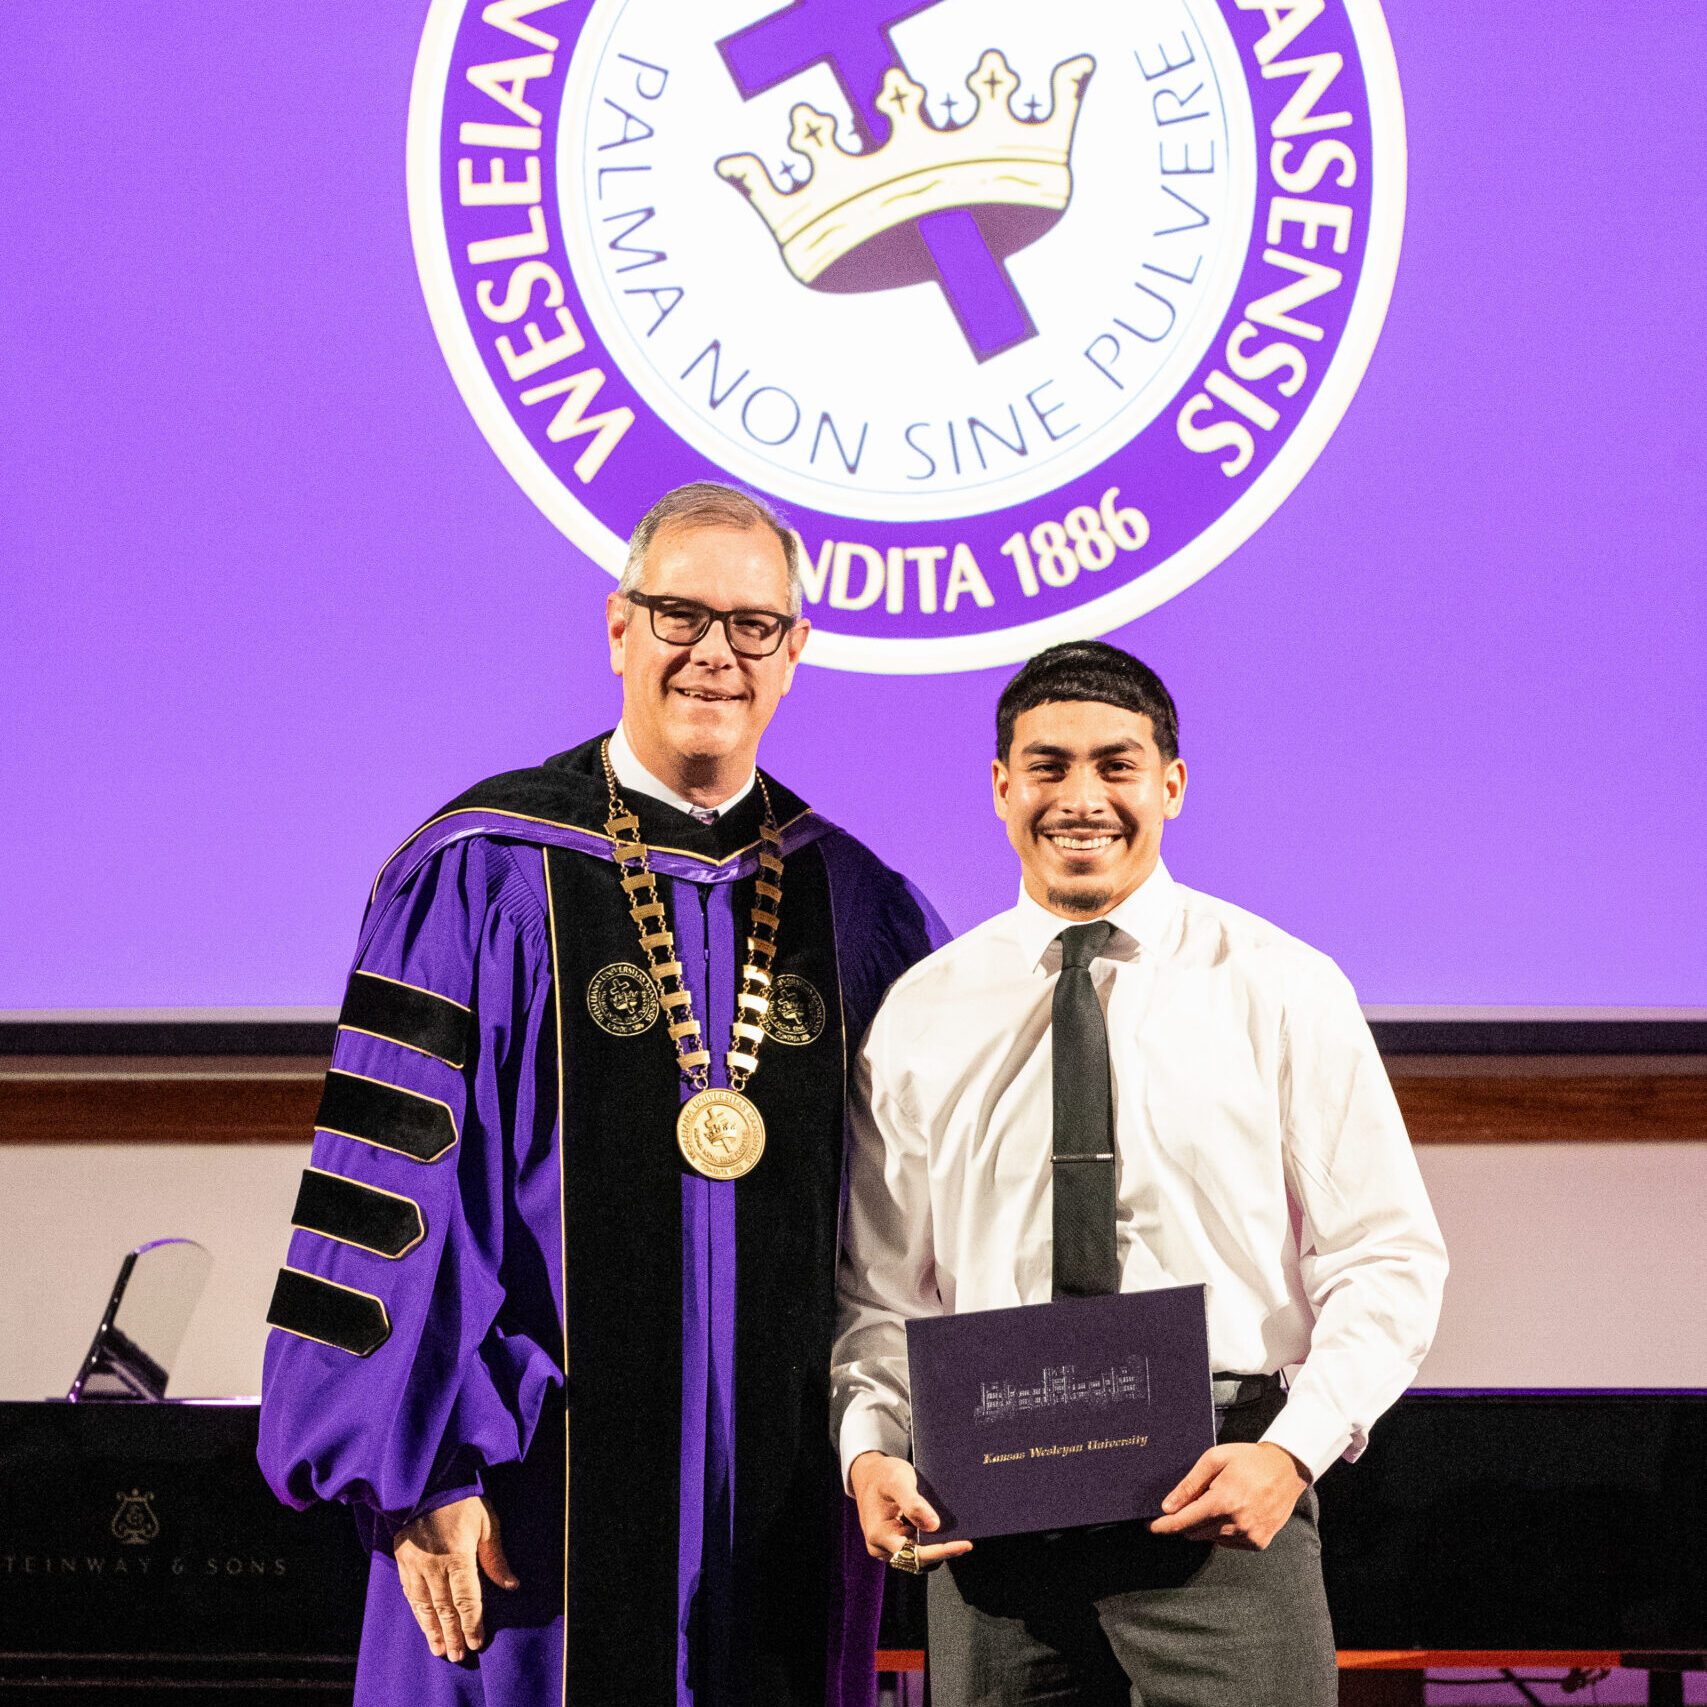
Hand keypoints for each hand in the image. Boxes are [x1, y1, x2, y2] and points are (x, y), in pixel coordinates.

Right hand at [393, 1494, 518, 1661]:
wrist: (427, 1483)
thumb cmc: (463, 1501)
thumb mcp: (487, 1523)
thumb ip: (495, 1558)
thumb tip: (511, 1586)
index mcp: (458, 1556)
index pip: (466, 1599)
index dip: (473, 1623)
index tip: (477, 1642)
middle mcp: (434, 1565)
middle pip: (445, 1608)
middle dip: (453, 1634)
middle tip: (458, 1656)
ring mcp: (415, 1565)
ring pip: (425, 1606)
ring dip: (433, 1630)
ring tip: (439, 1650)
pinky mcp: (403, 1561)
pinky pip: (410, 1594)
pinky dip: (418, 1613)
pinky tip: (424, 1625)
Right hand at [849, 1451, 973, 1568]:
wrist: (868, 1474)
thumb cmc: (882, 1475)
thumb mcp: (898, 1481)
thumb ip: (914, 1503)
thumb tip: (934, 1526)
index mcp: (879, 1535)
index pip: (915, 1554)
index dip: (941, 1551)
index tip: (964, 1545)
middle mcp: (881, 1547)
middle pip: (919, 1559)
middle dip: (942, 1550)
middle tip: (967, 1540)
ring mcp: (887, 1548)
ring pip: (918, 1556)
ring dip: (937, 1547)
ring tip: (958, 1534)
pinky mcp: (894, 1543)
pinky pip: (916, 1548)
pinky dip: (931, 1542)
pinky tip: (945, 1531)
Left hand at [1149, 1442, 1309, 1549]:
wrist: (1286, 1469)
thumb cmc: (1248, 1460)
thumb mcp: (1215, 1460)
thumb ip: (1190, 1484)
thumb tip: (1168, 1506)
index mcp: (1223, 1502)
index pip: (1184, 1522)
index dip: (1165, 1525)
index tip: (1150, 1526)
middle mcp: (1236, 1524)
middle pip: (1195, 1532)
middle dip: (1185, 1520)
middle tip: (1189, 1502)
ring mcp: (1249, 1536)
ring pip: (1211, 1538)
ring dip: (1206, 1524)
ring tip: (1218, 1500)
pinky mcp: (1258, 1543)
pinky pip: (1228, 1543)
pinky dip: (1222, 1531)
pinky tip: (1231, 1511)